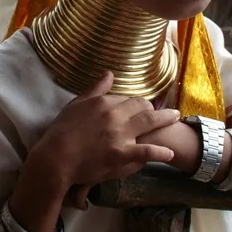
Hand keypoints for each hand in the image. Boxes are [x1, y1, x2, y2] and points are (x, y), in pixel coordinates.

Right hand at [33, 71, 178, 195]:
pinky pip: (147, 151)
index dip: (137, 102)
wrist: (56, 157)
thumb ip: (94, 90)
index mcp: (103, 102)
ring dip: (165, 119)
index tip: (143, 104)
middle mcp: (115, 115)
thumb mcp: (75, 105)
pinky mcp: (122, 154)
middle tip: (163, 109)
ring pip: (149, 123)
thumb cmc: (61, 131)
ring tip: (176, 118)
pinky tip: (170, 154)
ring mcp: (120, 134)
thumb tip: (109, 74)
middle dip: (154, 107)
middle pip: (142, 107)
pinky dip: (160, 152)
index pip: (127, 97)